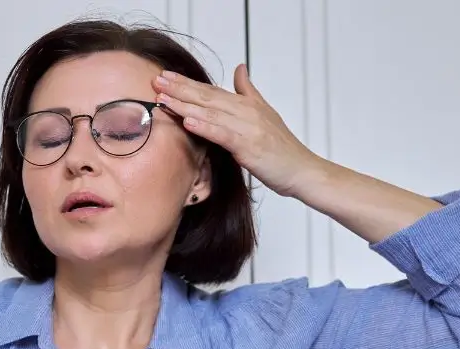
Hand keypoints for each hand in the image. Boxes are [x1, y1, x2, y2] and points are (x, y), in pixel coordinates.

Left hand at [152, 64, 327, 197]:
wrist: (303, 170)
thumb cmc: (283, 148)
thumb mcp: (265, 112)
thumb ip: (249, 91)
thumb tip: (240, 68)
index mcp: (246, 104)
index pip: (211, 91)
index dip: (187, 83)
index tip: (165, 76)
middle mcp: (246, 112)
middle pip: (207, 97)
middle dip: (180, 89)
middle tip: (156, 81)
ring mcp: (248, 128)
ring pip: (211, 113)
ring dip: (185, 105)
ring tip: (163, 99)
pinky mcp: (250, 146)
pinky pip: (223, 134)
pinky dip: (205, 127)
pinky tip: (188, 122)